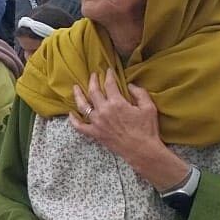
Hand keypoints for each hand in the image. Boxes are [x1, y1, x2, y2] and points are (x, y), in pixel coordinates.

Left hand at [70, 72, 186, 186]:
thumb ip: (139, 93)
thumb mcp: (149, 107)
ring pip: (82, 106)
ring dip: (78, 95)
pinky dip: (73, 119)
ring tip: (75, 87)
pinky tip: (71, 113)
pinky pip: (79, 126)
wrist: (142, 149)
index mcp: (117, 103)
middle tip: (92, 75)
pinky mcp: (94, 133)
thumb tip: (130, 85)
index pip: (109, 84)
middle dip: (92, 81)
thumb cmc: (147, 129)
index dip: (108, 75)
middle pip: (93, 92)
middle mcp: (103, 111)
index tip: (108, 70)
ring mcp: (96, 122)